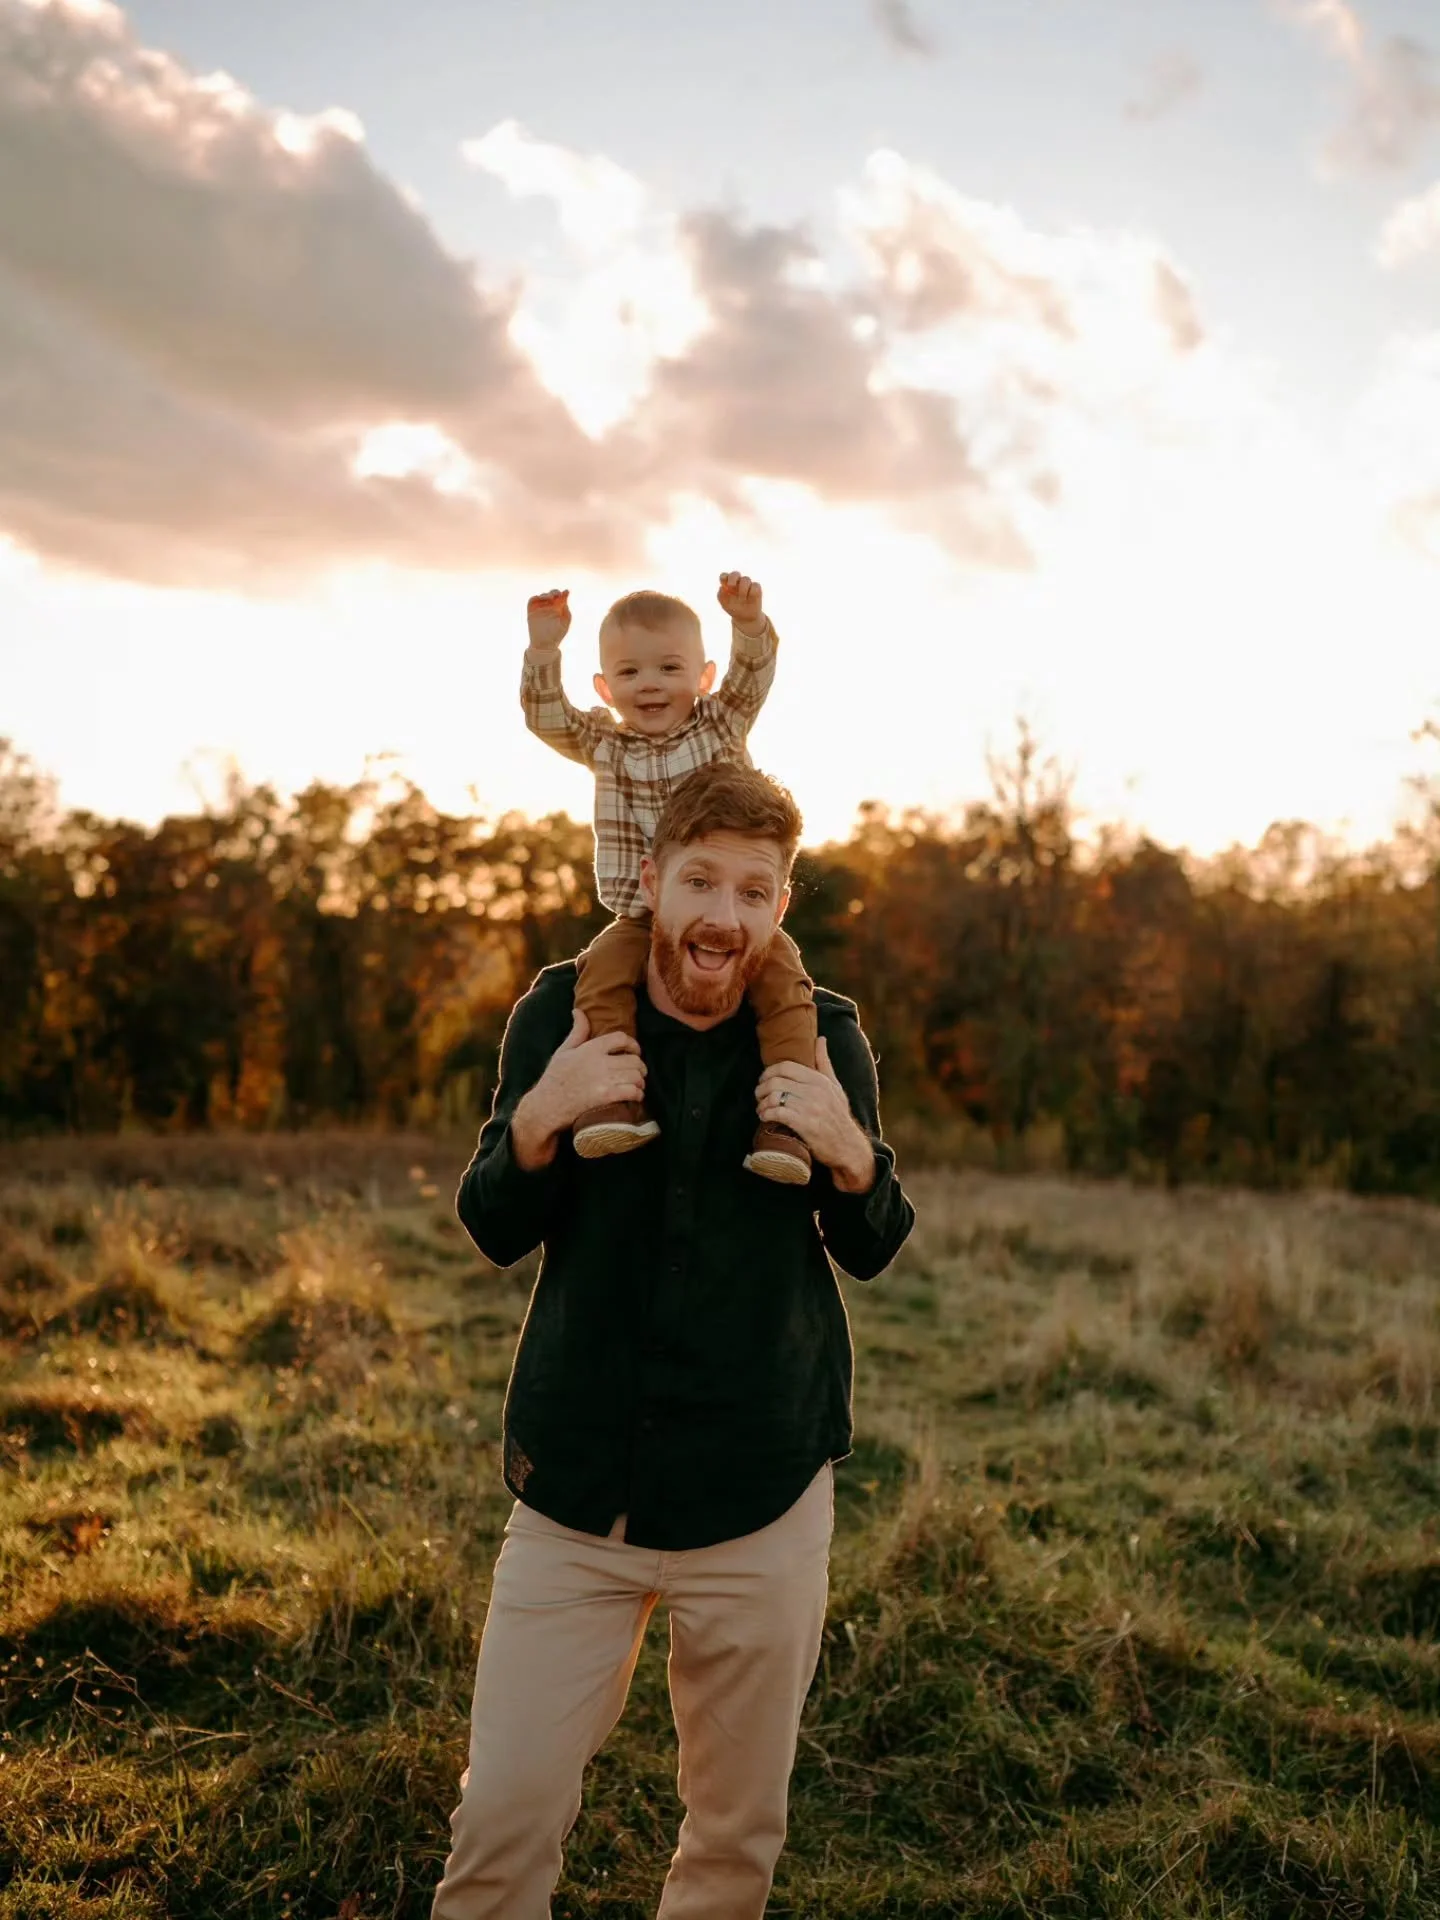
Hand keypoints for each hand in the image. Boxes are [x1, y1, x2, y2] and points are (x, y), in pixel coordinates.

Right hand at [511, 1010, 645, 1167]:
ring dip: (641, 1081)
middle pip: (634, 1059)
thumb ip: (577, 1031)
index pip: (621, 1038)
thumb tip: (578, 1011)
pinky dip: (638, 1094)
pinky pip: (632, 1091)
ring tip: (638, 1085)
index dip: (633, 1044)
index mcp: (590, 1048)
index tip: (635, 1051)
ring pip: (636, 1075)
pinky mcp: (606, 1096)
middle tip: (640, 1072)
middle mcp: (599, 1061)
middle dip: (640, 1067)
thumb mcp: (563, 1051)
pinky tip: (636, 1096)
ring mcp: (604, 1079)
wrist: (546, 1105)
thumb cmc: (555, 1078)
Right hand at [527, 588, 570, 650]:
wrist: (544, 645)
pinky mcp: (531, 610)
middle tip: (557, 595)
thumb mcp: (565, 622)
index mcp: (558, 610)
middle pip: (551, 595)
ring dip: (547, 595)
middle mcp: (548, 608)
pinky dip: (538, 597)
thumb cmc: (557, 635)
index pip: (560, 598)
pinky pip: (533, 599)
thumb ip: (566, 611)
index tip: (566, 592)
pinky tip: (544, 599)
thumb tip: (565, 599)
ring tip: (552, 598)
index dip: (563, 594)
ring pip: (543, 596)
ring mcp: (539, 609)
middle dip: (555, 592)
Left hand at [718, 571, 765, 636]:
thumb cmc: (734, 609)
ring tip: (742, 599)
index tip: (723, 581)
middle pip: (735, 574)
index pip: (724, 576)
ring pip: (746, 579)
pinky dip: (752, 592)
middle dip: (733, 578)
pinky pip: (755, 585)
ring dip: (743, 589)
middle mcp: (738, 582)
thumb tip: (721, 588)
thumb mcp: (725, 605)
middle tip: (731, 586)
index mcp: (728, 584)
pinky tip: (750, 599)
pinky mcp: (756, 588)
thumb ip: (721, 596)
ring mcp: (747, 584)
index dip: (724, 576)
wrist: (745, 617)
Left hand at [756, 1038, 875, 1192]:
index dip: (769, 1072)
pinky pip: (777, 1113)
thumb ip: (824, 1063)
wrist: (848, 1146)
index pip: (786, 1067)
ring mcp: (809, 1107)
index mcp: (820, 1080)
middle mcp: (815, 1091)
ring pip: (774, 1097)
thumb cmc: (839, 1115)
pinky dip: (766, 1114)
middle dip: (761, 1088)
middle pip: (776, 1081)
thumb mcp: (835, 1086)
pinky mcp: (804, 1124)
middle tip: (759, 1096)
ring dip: (761, 1104)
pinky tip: (765, 1117)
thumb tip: (820, 1039)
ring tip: (761, 1109)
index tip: (764, 1080)